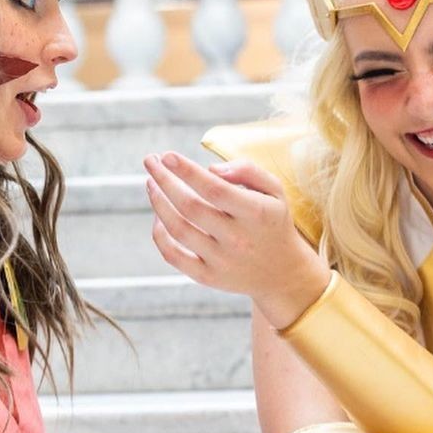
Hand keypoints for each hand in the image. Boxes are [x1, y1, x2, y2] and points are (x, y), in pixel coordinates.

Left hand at [143, 152, 330, 327]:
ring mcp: (220, 261)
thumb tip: (210, 170)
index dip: (187, 171)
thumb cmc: (271, 221)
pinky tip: (157, 216)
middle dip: (164, 180)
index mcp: (255, 214)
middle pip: (190, 206)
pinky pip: (173, 256)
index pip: (214, 189)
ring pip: (178, 229)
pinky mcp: (207, 277)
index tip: (167, 155)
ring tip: (151, 183)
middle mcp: (237, 239)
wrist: (282, 272)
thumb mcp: (274, 191)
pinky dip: (159, 235)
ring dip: (158, 203)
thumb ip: (247, 170)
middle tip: (151, 161)